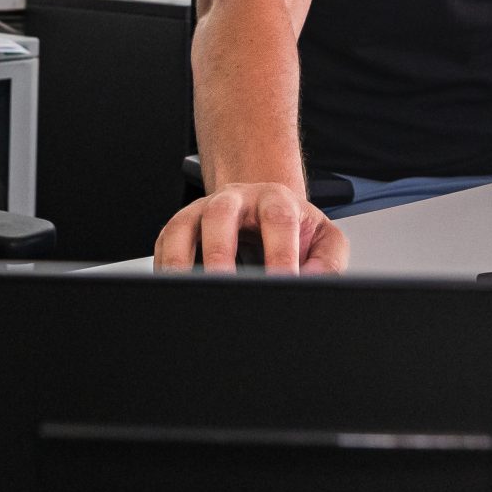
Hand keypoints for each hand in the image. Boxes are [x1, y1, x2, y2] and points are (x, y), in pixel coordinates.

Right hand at [153, 182, 348, 273]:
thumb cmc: (294, 230)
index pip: (278, 220)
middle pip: (221, 215)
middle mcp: (236, 199)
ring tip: (186, 291)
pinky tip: (171, 290)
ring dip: (182, 260)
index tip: (283, 284)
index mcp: (275, 199)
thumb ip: (327, 261)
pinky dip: (165, 268)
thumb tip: (312, 283)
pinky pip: (164, 244)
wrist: (265, 208)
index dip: (279, 253)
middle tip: (226, 287)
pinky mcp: (179, 227)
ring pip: (184, 226)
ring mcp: (203, 210)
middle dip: (221, 253)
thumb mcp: (323, 239)